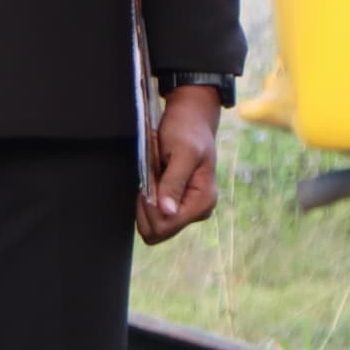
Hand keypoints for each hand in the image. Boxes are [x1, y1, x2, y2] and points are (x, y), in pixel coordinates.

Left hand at [139, 85, 221, 243]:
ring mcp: (188, 208)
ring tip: (154, 176)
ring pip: (153, 223)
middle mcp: (198, 210)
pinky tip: (153, 180)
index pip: (166, 226)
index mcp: (203, 202)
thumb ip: (173, 183)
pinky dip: (147, 198)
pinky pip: (154, 212)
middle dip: (146, 206)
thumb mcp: (181, 154)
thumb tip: (167, 212)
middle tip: (151, 178)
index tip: (148, 184)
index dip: (148, 209)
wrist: (191, 120)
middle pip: (158, 230)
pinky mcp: (178, 203)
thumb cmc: (187, 132)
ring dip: (146, 200)